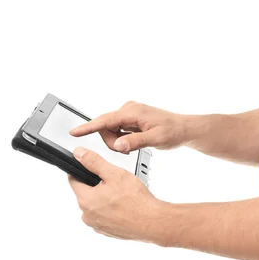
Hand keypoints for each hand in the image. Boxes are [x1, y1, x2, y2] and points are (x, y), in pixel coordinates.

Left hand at [68, 146, 170, 242]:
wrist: (152, 222)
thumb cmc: (136, 200)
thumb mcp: (115, 174)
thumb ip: (94, 162)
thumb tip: (79, 154)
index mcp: (85, 200)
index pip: (73, 180)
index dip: (83, 171)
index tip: (94, 169)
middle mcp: (87, 216)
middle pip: (86, 193)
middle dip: (99, 186)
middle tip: (116, 183)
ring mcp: (97, 226)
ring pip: (97, 205)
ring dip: (106, 199)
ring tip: (123, 196)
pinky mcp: (107, 232)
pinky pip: (106, 217)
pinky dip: (113, 211)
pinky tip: (126, 207)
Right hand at [69, 101, 186, 152]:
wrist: (184, 129)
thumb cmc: (173, 132)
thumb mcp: (156, 139)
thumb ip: (136, 141)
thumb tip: (118, 144)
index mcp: (132, 112)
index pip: (105, 120)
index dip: (88, 127)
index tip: (74, 132)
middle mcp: (128, 109)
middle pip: (106, 127)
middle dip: (112, 141)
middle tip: (127, 150)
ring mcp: (129, 113)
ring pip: (111, 130)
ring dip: (117, 141)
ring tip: (133, 146)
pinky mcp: (131, 119)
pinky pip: (117, 130)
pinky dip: (122, 139)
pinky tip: (133, 143)